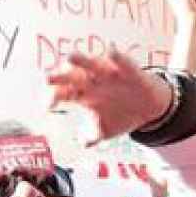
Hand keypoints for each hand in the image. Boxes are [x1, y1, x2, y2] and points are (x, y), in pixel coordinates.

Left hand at [47, 51, 171, 144]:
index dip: (52, 98)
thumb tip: (81, 144)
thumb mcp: (105, 130)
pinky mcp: (126, 69)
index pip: (61, 94)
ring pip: (90, 64)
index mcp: (82, 94)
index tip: (47, 108)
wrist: (148, 106)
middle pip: (70, 77)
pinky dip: (116, 56)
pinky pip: (120, 59)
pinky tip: (111, 52)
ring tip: (71, 58)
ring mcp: (108, 73)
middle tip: (47, 79)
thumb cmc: (120, 114)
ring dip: (80, 60)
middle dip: (59, 77)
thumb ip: (91, 137)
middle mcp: (91, 81)